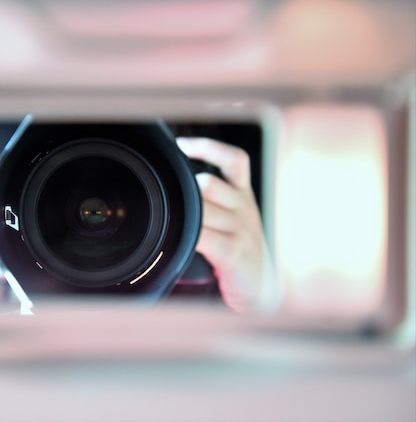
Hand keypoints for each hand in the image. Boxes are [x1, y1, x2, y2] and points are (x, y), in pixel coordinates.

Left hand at [176, 137, 280, 312]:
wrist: (260, 288)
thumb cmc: (238, 250)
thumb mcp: (232, 219)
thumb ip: (211, 200)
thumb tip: (177, 186)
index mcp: (243, 195)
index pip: (235, 160)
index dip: (209, 147)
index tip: (182, 144)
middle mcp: (244, 208)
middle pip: (209, 183)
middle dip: (186, 190)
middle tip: (172, 199)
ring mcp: (241, 229)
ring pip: (203, 208)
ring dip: (184, 213)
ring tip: (173, 220)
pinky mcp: (234, 251)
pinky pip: (204, 236)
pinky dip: (188, 234)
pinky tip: (180, 237)